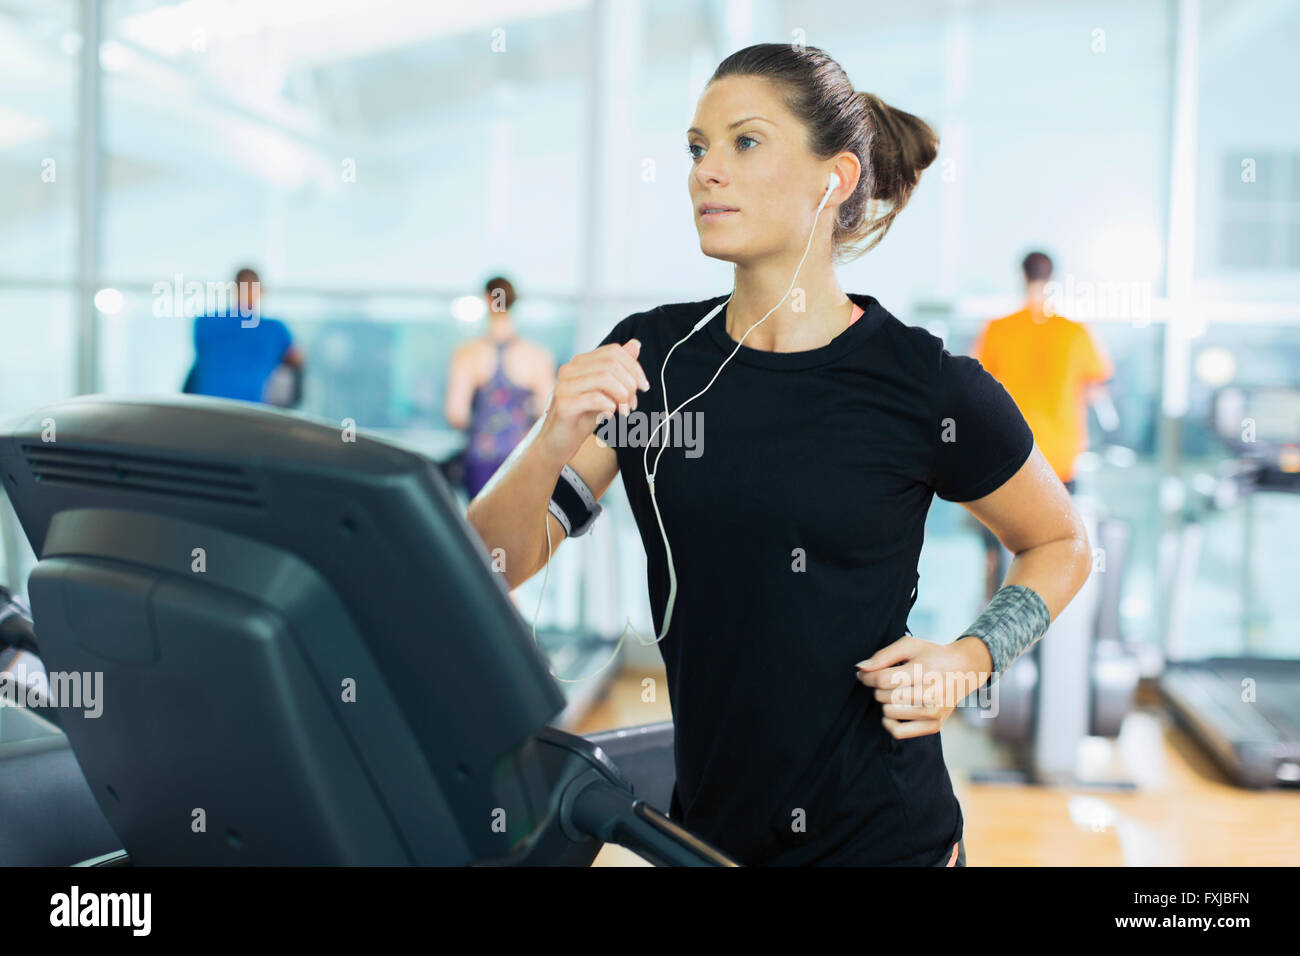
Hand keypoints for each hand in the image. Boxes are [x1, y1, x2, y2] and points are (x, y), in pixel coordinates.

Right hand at [537, 339, 650, 466]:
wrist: (557, 444)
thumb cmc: (582, 417)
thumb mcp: (606, 392)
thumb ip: (619, 369)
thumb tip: (636, 344)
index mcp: (579, 363)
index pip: (614, 352)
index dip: (634, 368)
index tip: (644, 387)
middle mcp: (569, 369)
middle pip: (612, 363)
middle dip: (630, 384)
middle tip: (633, 404)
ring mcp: (564, 386)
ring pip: (605, 378)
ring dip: (623, 396)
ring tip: (625, 411)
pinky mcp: (564, 404)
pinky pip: (596, 398)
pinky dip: (610, 407)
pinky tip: (610, 416)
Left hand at [854, 635, 985, 739]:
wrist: (963, 670)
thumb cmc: (932, 656)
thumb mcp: (909, 646)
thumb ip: (883, 655)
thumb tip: (860, 668)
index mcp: (924, 671)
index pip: (883, 680)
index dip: (866, 677)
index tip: (864, 674)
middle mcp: (931, 694)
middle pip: (884, 696)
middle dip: (878, 688)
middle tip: (889, 680)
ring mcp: (934, 712)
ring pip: (889, 712)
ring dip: (885, 702)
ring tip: (896, 692)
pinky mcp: (934, 726)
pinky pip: (899, 732)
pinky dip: (889, 722)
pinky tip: (894, 709)